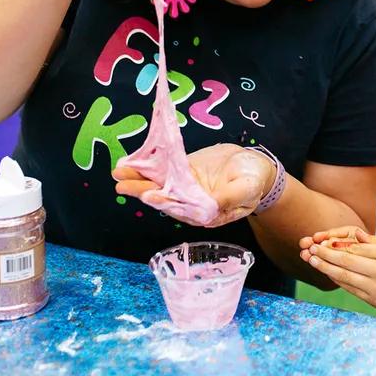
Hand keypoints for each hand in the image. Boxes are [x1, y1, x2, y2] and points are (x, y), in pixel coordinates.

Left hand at [114, 143, 275, 226]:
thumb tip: (210, 207)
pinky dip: (148, 166)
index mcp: (207, 213)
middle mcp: (192, 203)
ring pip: (160, 184)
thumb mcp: (246, 189)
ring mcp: (186, 187)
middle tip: (122, 185)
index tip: (149, 195)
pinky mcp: (184, 172)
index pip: (182, 209)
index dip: (166, 202)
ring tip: (119, 172)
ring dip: (139, 179)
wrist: (255, 165)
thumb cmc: (254, 180)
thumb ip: (227, 199)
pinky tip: (131, 163)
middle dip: (142, 191)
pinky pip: (165, 170)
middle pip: (165, 198)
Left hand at [298, 228, 375, 317]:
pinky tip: (328, 273)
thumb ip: (374, 242)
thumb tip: (354, 235)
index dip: (336, 244)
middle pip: (346, 261)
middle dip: (325, 254)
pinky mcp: (373, 301)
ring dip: (325, 268)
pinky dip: (337, 280)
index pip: (355, 247)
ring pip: (344, 276)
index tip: (322, 240)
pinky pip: (350, 289)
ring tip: (313, 260)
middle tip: (311, 249)